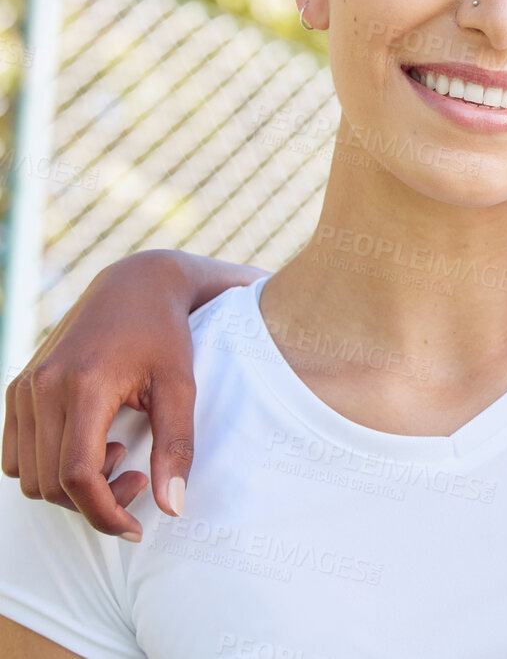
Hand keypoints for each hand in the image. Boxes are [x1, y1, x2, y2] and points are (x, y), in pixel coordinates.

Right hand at [2, 252, 199, 536]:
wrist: (134, 286)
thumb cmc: (164, 335)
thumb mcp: (182, 387)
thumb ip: (177, 447)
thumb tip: (172, 508)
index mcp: (82, 386)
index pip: (76, 476)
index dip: (104, 513)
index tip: (135, 527)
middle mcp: (41, 388)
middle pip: (49, 484)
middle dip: (94, 500)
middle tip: (139, 478)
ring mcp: (22, 388)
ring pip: (28, 475)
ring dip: (70, 486)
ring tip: (118, 452)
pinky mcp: (16, 389)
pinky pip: (17, 454)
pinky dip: (49, 466)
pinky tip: (93, 442)